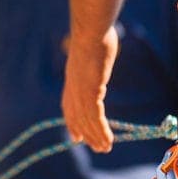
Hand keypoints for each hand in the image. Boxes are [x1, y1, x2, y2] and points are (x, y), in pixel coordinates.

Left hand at [61, 27, 118, 151]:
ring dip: (96, 136)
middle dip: (86, 133)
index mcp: (72, 78)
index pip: (69, 105)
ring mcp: (81, 91)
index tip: (76, 136)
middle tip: (96, 147)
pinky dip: (102, 130)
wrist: (91, 30)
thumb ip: (94, 60)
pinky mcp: (90, 91)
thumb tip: (100, 55)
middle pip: (77, 116)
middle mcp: (73, 87)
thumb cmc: (95, 35)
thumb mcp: (91, 51)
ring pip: (87, 120)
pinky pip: (95, 117)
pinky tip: (108, 139)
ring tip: (105, 148)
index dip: (72, 122)